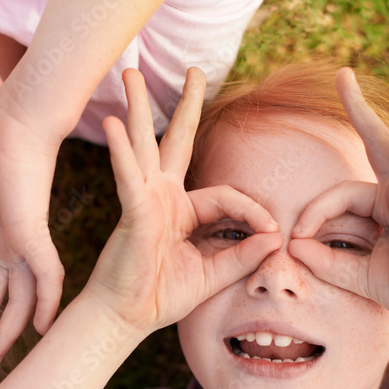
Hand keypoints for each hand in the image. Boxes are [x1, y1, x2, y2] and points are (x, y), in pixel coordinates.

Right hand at [84, 67, 280, 334]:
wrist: (127, 318)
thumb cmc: (162, 296)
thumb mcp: (214, 274)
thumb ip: (243, 254)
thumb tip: (276, 237)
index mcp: (181, 210)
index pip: (225, 195)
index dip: (252, 211)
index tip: (273, 231)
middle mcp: (162, 197)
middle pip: (175, 141)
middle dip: (186, 105)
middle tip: (194, 70)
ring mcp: (144, 200)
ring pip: (144, 145)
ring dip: (138, 108)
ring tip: (130, 74)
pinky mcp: (132, 212)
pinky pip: (129, 176)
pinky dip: (121, 151)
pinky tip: (112, 123)